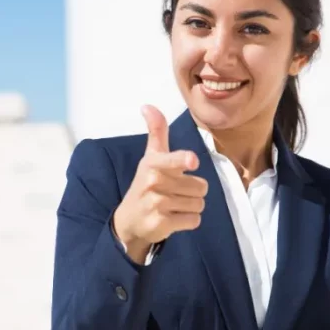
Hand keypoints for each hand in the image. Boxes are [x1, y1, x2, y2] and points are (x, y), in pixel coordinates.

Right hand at [113, 105, 207, 261]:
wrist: (130, 220)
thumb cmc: (146, 184)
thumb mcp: (151, 157)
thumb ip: (156, 132)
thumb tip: (147, 105)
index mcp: (153, 164)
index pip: (171, 159)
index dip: (183, 160)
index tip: (191, 161)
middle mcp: (154, 183)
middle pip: (200, 186)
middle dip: (193, 191)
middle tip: (174, 193)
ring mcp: (157, 205)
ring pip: (199, 204)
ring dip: (191, 206)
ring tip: (174, 206)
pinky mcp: (162, 224)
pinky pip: (194, 220)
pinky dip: (189, 221)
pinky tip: (174, 218)